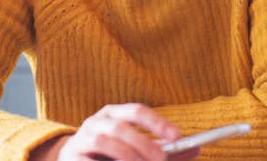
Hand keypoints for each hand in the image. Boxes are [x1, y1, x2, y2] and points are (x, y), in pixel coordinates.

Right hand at [55, 103, 198, 160]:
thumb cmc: (110, 155)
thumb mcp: (137, 150)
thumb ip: (164, 150)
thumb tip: (195, 148)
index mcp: (113, 113)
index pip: (137, 111)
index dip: (157, 122)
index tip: (177, 137)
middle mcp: (96, 121)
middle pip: (121, 127)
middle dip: (143, 143)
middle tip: (161, 159)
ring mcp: (81, 138)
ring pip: (105, 140)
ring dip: (127, 155)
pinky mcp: (71, 156)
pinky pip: (89, 160)